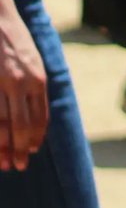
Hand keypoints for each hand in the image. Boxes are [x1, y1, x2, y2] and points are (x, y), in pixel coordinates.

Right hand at [0, 7, 48, 171]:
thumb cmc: (15, 41)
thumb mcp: (33, 60)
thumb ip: (35, 83)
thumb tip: (35, 108)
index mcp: (39, 78)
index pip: (41, 116)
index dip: (37, 137)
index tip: (33, 151)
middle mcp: (23, 83)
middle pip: (22, 125)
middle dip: (21, 149)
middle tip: (19, 166)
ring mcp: (3, 83)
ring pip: (3, 124)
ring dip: (4, 147)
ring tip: (4, 163)